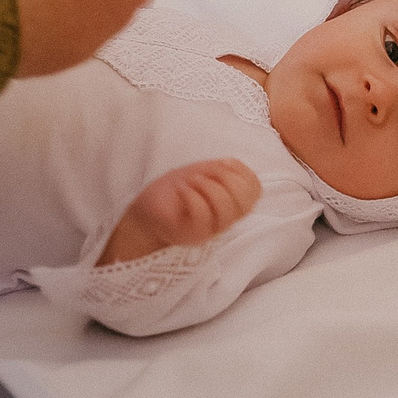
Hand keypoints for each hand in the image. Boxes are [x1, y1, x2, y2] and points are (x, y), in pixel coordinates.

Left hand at [100, 159, 262, 263]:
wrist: (143, 213)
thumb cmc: (170, 193)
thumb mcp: (198, 174)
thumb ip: (219, 170)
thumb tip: (233, 163)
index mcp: (230, 204)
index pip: (255, 190)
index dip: (242, 172)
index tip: (220, 165)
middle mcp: (224, 220)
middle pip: (245, 200)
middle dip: (225, 177)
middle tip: (203, 175)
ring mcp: (209, 229)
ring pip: (226, 207)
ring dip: (206, 185)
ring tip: (190, 183)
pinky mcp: (191, 234)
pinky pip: (202, 213)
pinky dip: (191, 194)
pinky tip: (181, 191)